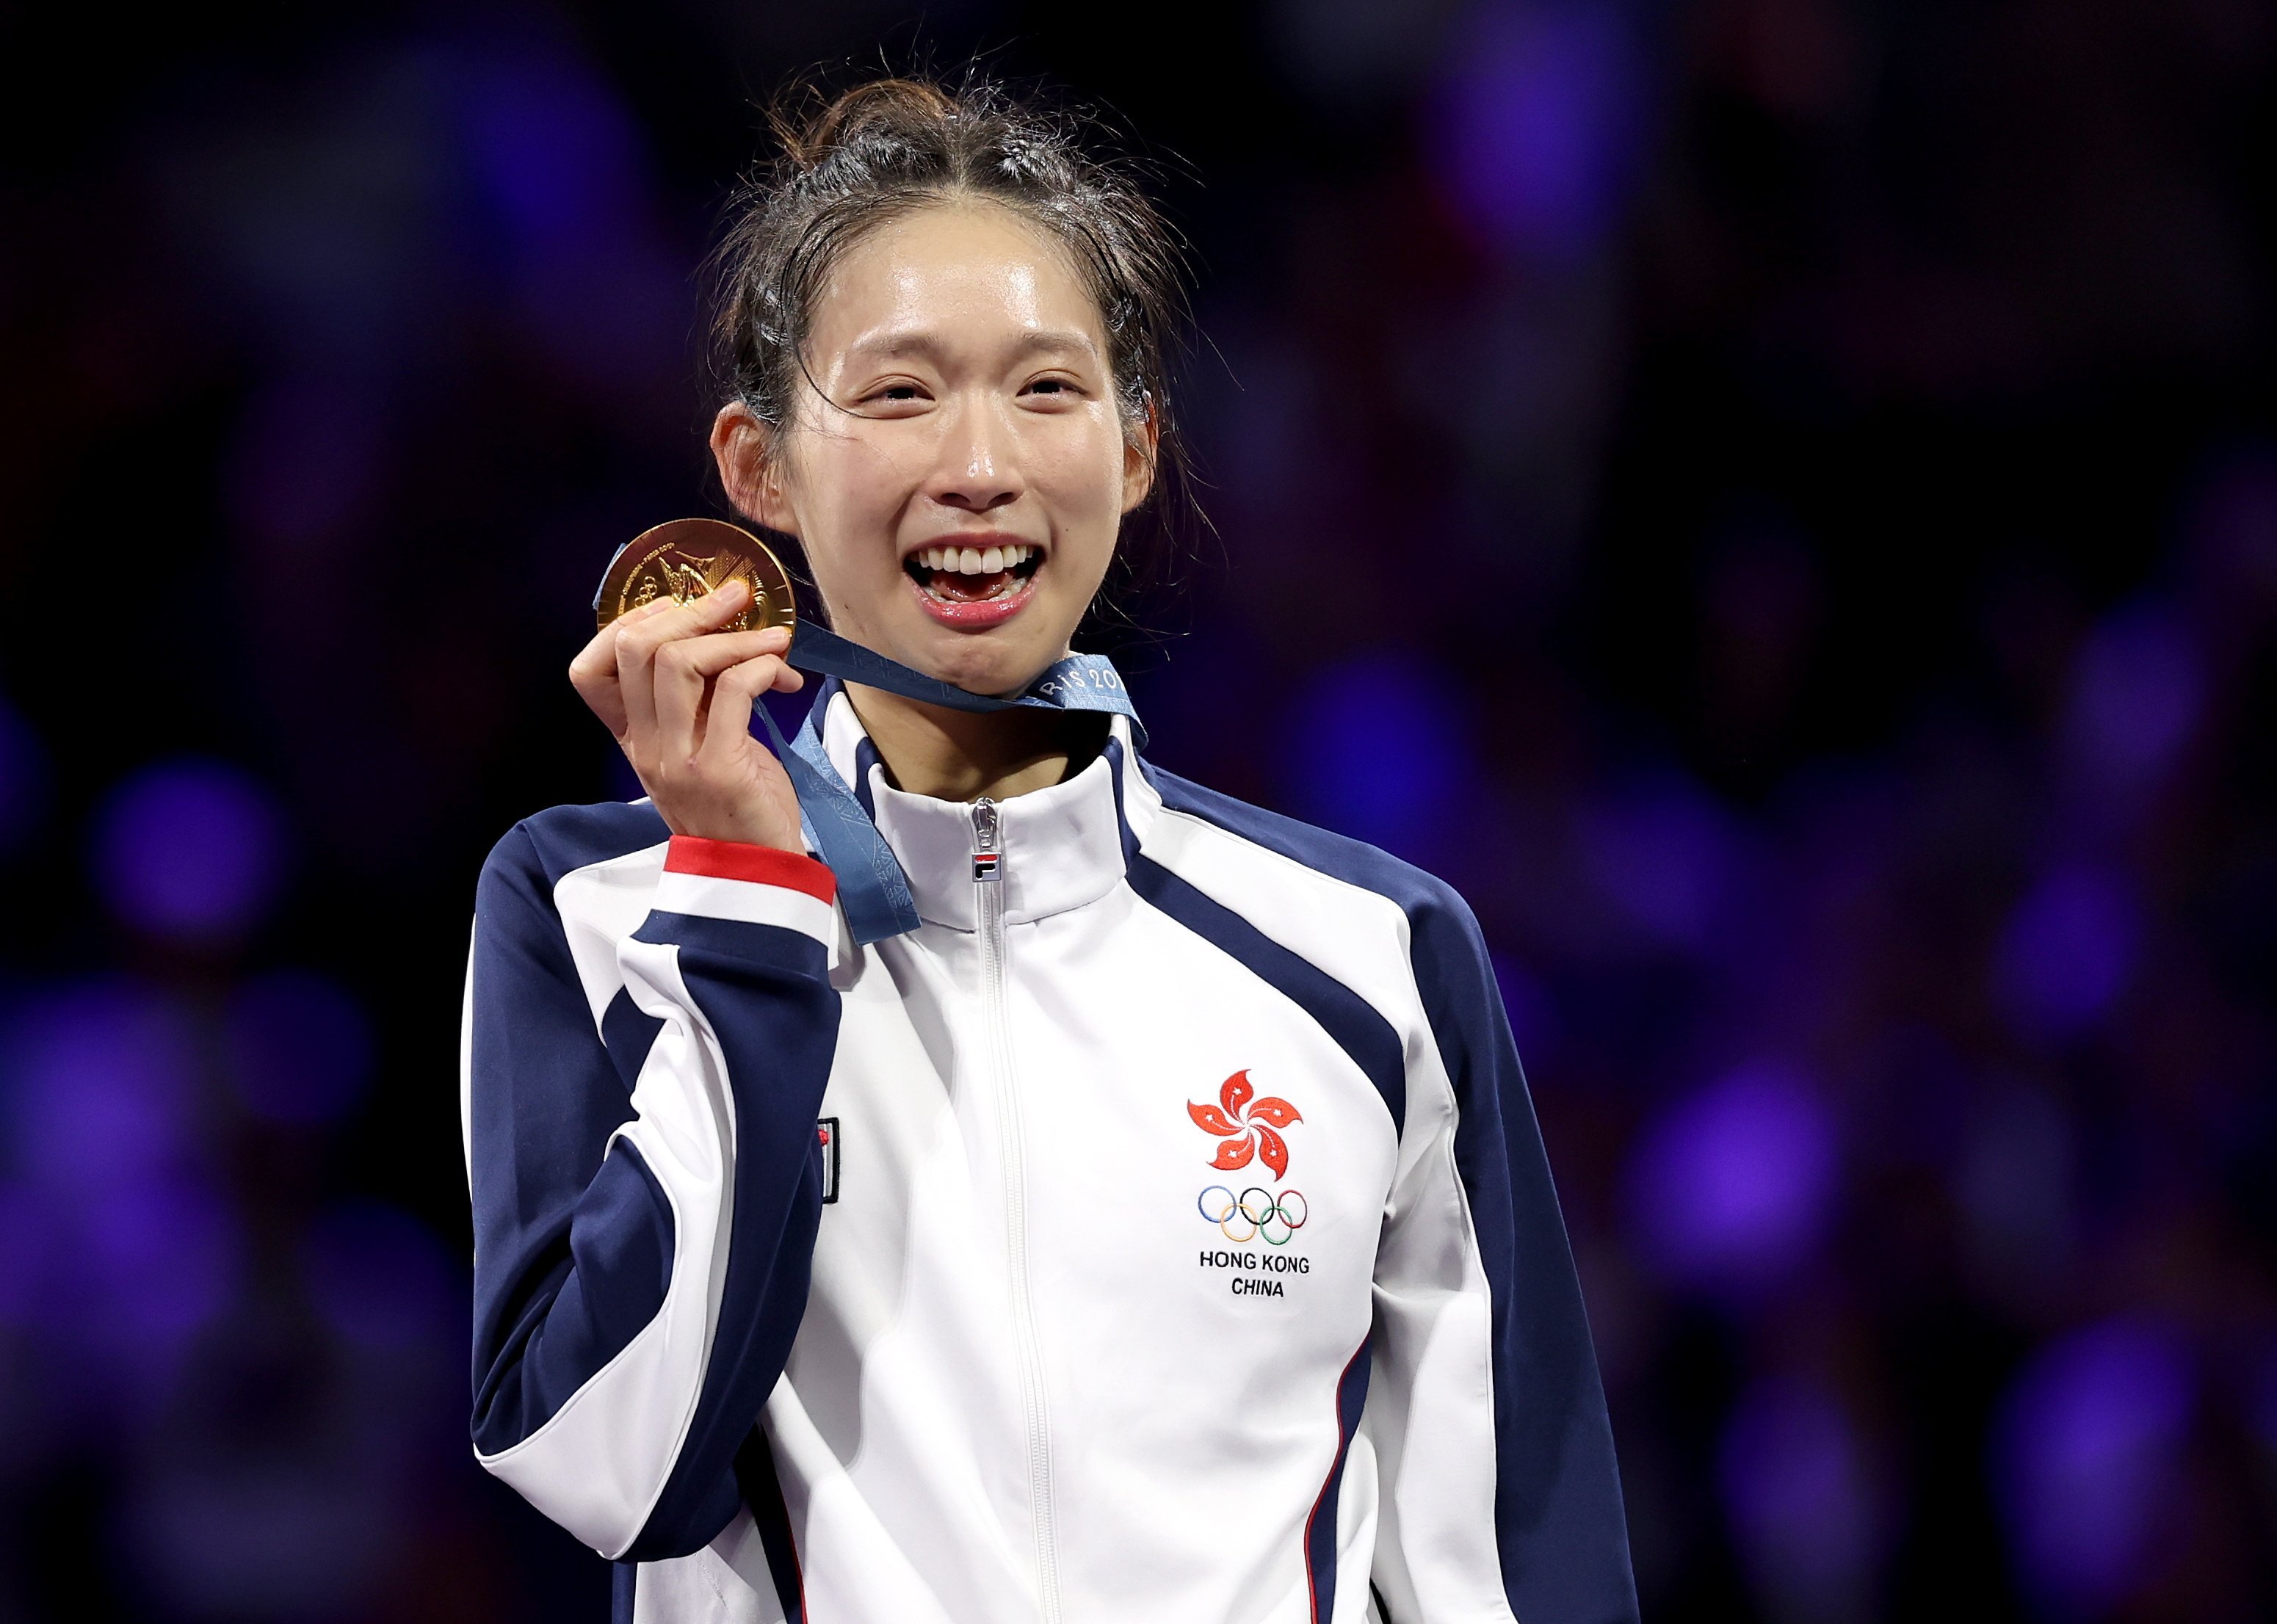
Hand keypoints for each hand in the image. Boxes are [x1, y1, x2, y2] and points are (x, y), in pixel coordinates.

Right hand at [568, 580, 807, 852]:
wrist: (756, 875)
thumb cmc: (736, 806)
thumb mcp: (701, 747)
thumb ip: (697, 700)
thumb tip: (723, 632)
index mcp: (633, 740)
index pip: (589, 671)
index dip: (629, 624)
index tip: (679, 609)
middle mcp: (645, 747)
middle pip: (636, 648)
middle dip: (691, 610)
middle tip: (737, 599)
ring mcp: (677, 759)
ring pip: (679, 661)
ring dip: (734, 637)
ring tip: (774, 643)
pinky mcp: (719, 768)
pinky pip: (733, 689)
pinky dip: (762, 666)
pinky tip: (784, 676)